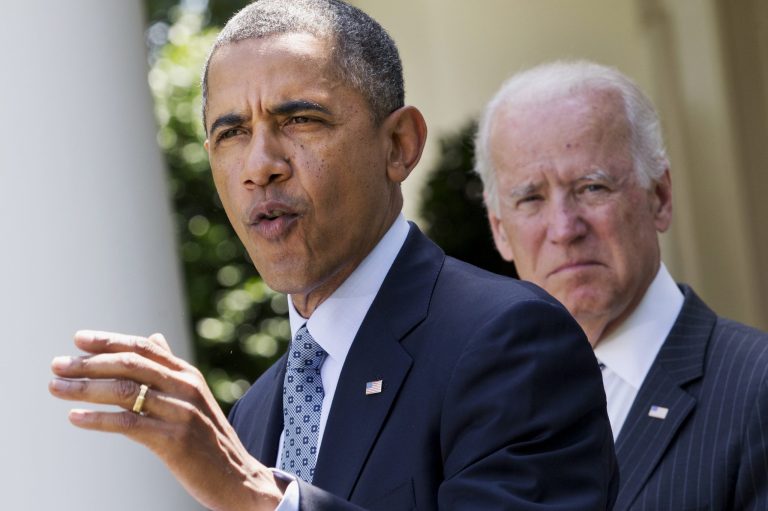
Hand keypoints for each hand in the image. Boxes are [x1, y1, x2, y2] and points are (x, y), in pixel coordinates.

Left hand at [49, 330, 284, 510]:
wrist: (238, 477)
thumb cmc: (209, 440)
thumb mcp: (194, 397)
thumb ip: (171, 369)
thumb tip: (155, 338)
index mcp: (188, 375)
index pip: (144, 348)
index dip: (110, 341)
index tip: (78, 339)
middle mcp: (185, 388)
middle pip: (130, 364)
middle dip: (89, 363)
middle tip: (57, 365)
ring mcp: (181, 413)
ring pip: (125, 391)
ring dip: (85, 388)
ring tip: (56, 388)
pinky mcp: (174, 441)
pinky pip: (129, 424)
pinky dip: (99, 420)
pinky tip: (75, 418)